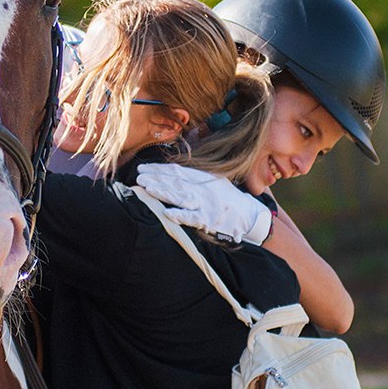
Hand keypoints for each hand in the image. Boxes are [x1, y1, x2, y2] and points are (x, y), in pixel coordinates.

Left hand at [136, 163, 272, 244]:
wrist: (248, 215)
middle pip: (175, 182)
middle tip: (139, 176)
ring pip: (181, 197)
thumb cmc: (227, 198)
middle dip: (156, 178)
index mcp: (202, 179)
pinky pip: (192, 218)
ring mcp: (205, 204)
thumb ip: (193, 176)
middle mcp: (202, 189)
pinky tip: (167, 213)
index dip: (158, 169)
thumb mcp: (212, 181)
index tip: (143, 168)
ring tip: (147, 188)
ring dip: (163, 192)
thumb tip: (171, 169)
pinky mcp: (208, 220)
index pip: (176, 172)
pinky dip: (180, 215)